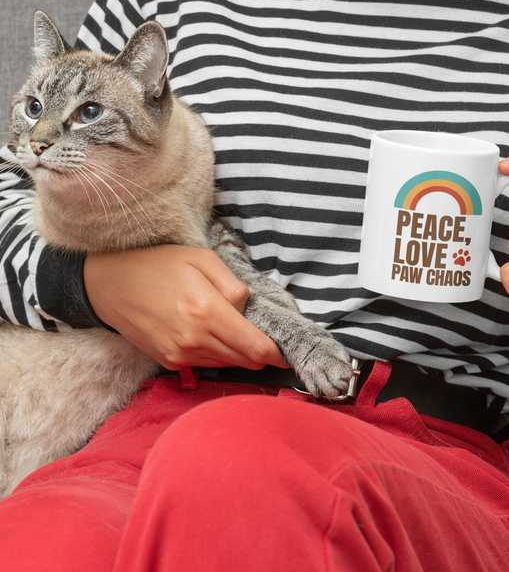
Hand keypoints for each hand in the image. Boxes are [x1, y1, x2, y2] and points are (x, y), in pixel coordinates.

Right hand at [84, 244, 288, 369]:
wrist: (108, 284)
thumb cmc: (157, 264)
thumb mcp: (201, 259)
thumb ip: (232, 284)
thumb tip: (247, 309)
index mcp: (206, 312)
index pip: (254, 348)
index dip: (275, 354)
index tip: (286, 352)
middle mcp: (194, 340)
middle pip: (243, 360)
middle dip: (260, 353)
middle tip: (266, 338)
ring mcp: (179, 355)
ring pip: (225, 364)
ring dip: (238, 353)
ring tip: (236, 331)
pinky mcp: (168, 362)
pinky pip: (204, 364)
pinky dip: (216, 354)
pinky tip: (212, 334)